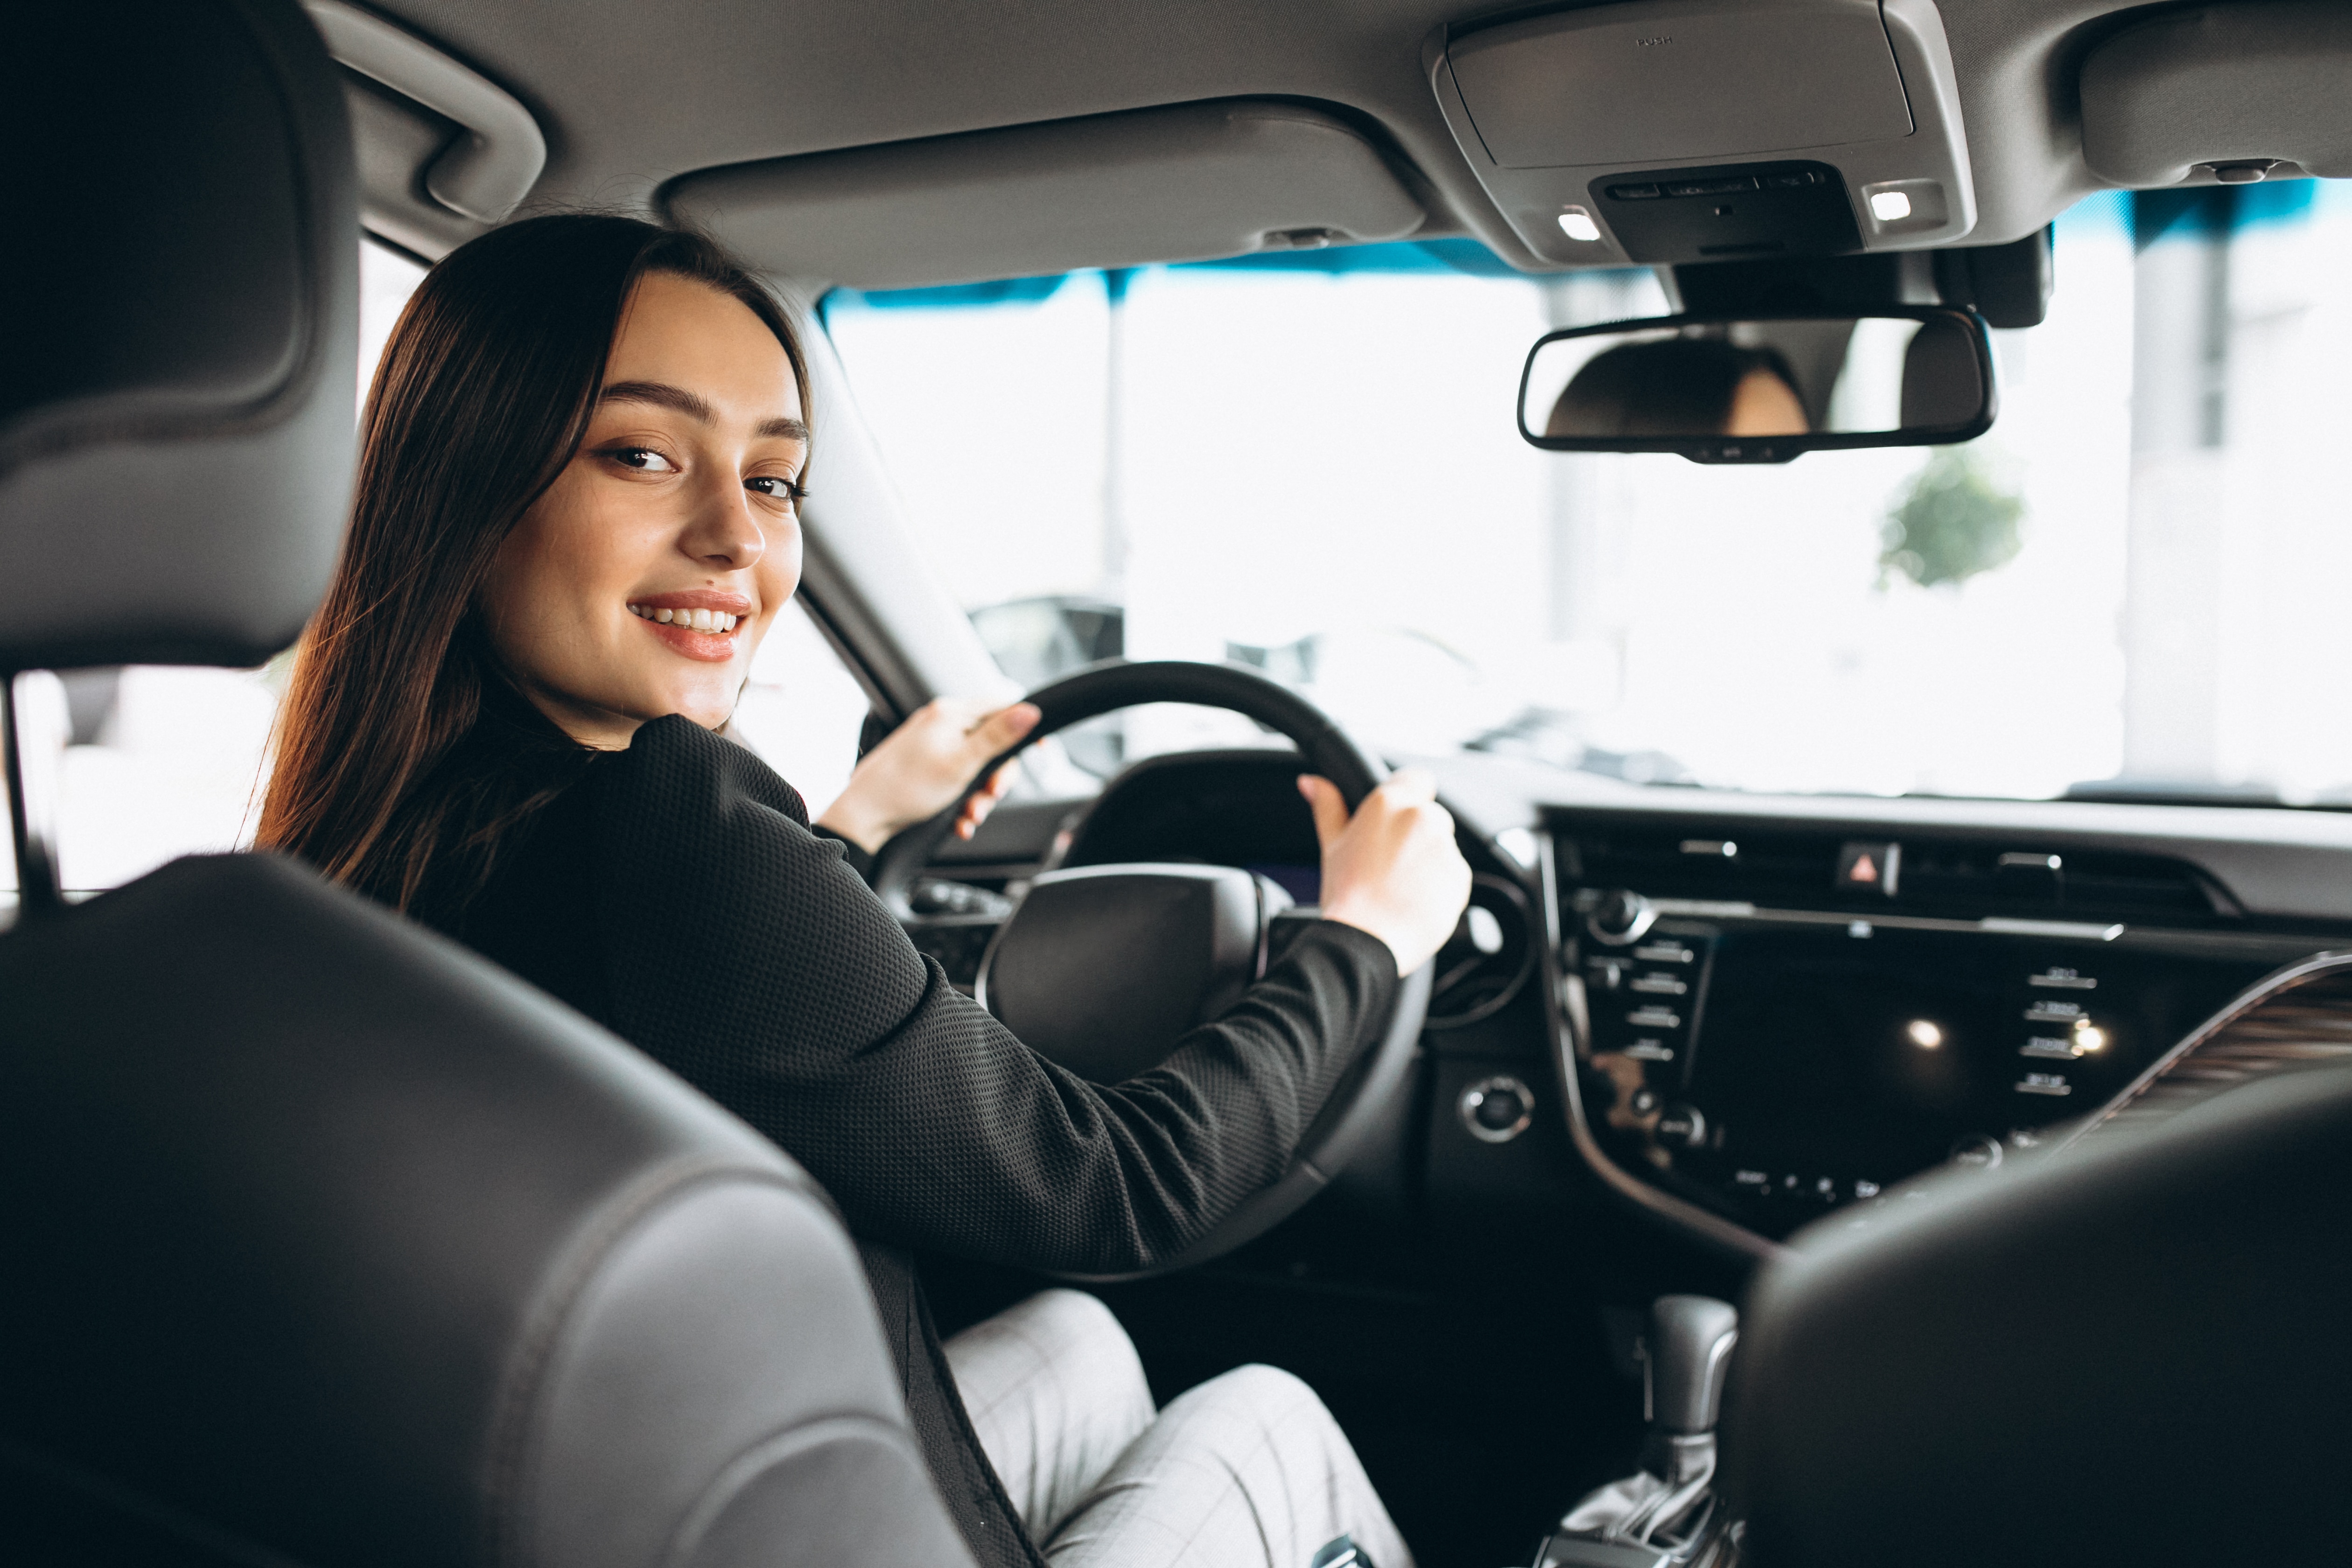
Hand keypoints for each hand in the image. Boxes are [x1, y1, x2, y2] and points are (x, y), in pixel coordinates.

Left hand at [816, 698, 1040, 853]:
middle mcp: (941, 723)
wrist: (863, 815)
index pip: (1002, 707)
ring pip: (975, 767)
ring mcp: (931, 744)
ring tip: (969, 816)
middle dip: (996, 778)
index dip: (1025, 728)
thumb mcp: (962, 763)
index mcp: (951, 713)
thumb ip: (999, 736)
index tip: (1040, 750)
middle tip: (990, 797)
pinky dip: (961, 801)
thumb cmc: (906, 788)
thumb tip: (1031, 710)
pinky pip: (956, 778)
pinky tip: (958, 820)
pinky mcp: (924, 765)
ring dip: (979, 796)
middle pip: (992, 744)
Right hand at [1298, 768, 1472, 974]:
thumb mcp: (1332, 845)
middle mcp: (1422, 818)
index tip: (1396, 819)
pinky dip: (1440, 886)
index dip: (1409, 796)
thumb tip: (1312, 782)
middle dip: (1415, 836)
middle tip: (1389, 864)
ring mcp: (1444, 847)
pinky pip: (1452, 875)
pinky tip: (1414, 901)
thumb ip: (1328, 807)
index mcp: (1389, 803)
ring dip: (1428, 861)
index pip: (1417, 778)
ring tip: (1400, 888)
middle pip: (1429, 816)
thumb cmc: (1346, 896)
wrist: (1365, 941)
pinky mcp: (1460, 877)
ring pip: (1441, 847)